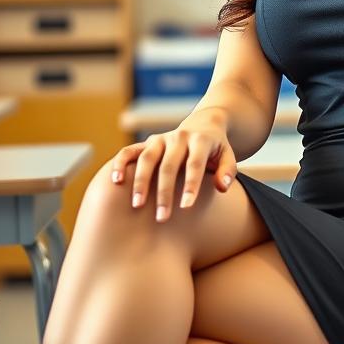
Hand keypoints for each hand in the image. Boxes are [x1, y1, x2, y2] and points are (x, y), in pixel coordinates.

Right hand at [109, 106, 237, 222]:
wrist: (204, 125)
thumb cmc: (216, 149)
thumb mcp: (228, 156)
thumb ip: (228, 171)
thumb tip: (222, 187)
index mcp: (200, 140)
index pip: (194, 164)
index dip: (191, 185)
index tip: (186, 207)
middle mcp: (179, 137)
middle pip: (168, 165)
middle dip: (165, 192)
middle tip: (162, 218)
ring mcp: (161, 139)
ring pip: (146, 158)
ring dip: (141, 182)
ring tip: (136, 205)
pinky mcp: (147, 142)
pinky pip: (129, 151)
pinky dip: (120, 163)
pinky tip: (115, 181)